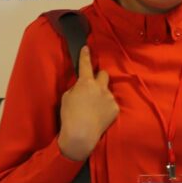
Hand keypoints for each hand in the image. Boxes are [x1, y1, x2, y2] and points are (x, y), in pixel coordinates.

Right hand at [57, 45, 118, 160]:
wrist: (81, 135)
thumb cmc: (69, 116)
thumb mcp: (66, 97)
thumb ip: (76, 88)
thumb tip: (82, 87)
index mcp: (85, 82)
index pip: (85, 64)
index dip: (85, 55)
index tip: (86, 48)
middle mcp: (100, 87)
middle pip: (103, 74)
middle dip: (99, 77)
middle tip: (93, 85)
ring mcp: (109, 98)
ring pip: (107, 91)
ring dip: (102, 95)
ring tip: (94, 108)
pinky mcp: (115, 108)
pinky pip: (110, 104)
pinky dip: (106, 107)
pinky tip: (99, 116)